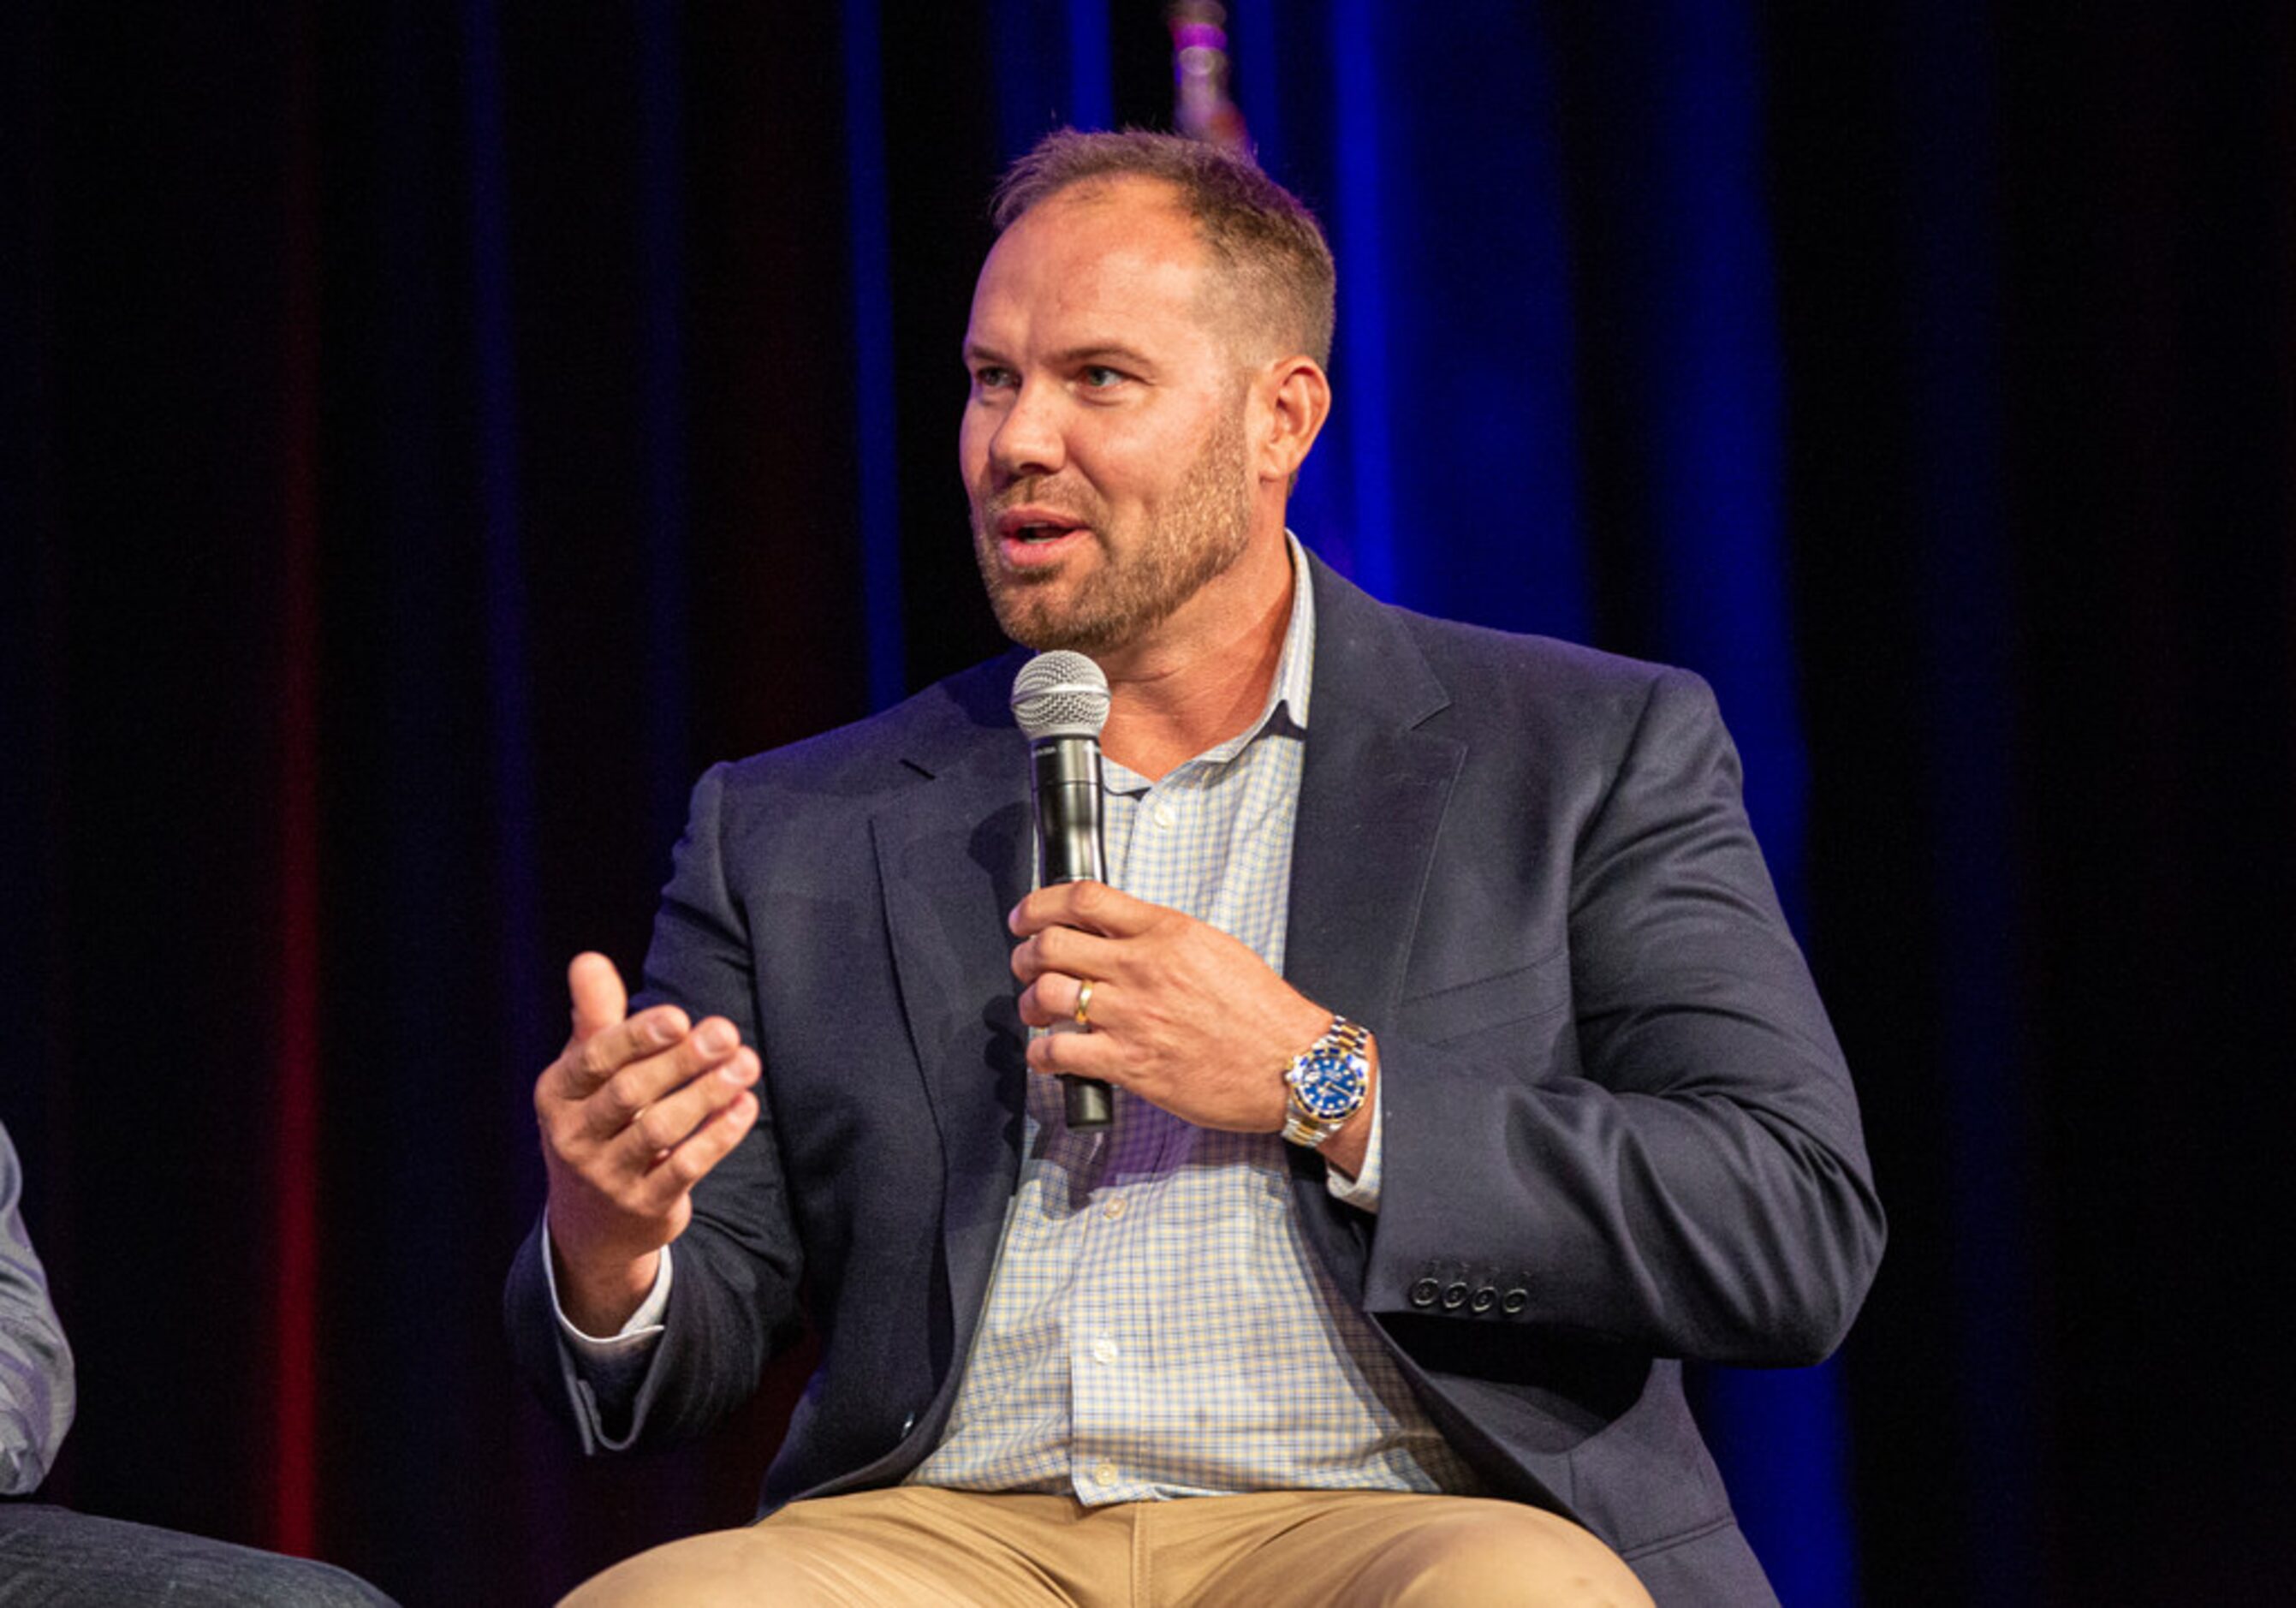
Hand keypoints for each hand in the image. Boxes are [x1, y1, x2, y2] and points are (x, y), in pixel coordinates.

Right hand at [533, 953, 759, 1333]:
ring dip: (707, 1093)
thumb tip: (588, 958)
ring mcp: (606, 1176)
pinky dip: (718, 1136)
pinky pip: (685, 1168)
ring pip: (660, 1130)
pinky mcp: (643, 1206)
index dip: (637, 1037)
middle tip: (728, 1031)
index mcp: (557, 1094)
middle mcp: (572, 1137)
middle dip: (682, 1060)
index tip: (680, 1016)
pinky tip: (745, 1106)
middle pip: (630, 1092)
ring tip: (747, 1063)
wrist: (594, 1220)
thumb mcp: (588, 1072)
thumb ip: (596, 1017)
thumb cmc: (600, 1120)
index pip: (594, 1059)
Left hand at [1009, 882, 1333, 1134]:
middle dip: (1025, 955)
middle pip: (1051, 944)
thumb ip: (1161, 936)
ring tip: (1036, 1012)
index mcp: (1166, 931)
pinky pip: (1059, 1052)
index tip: (1026, 917)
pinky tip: (1048, 1055)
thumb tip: (1116, 933)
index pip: (1083, 898)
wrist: (1291, 1064)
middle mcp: (1143, 967)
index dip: (1039, 904)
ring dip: (1028, 1003)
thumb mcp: (1213, 948)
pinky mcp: (1130, 1063)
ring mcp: (1133, 1016)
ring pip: (1045, 994)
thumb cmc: (1261, 1011)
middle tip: (1025, 965)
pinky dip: (1041, 1054)